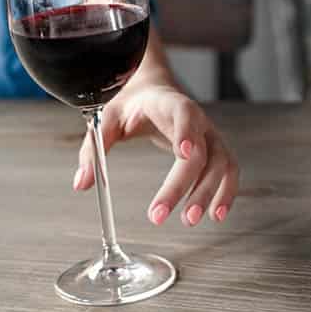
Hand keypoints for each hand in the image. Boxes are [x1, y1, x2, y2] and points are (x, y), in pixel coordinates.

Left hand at [72, 84, 238, 226]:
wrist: (152, 91)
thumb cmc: (130, 105)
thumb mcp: (106, 120)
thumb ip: (93, 150)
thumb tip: (82, 183)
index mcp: (169, 104)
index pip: (184, 115)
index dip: (186, 132)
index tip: (182, 153)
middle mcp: (196, 119)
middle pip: (200, 152)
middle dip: (182, 184)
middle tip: (160, 213)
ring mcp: (209, 135)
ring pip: (220, 165)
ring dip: (208, 194)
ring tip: (188, 220)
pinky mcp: (215, 149)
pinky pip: (228, 172)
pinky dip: (225, 193)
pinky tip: (215, 215)